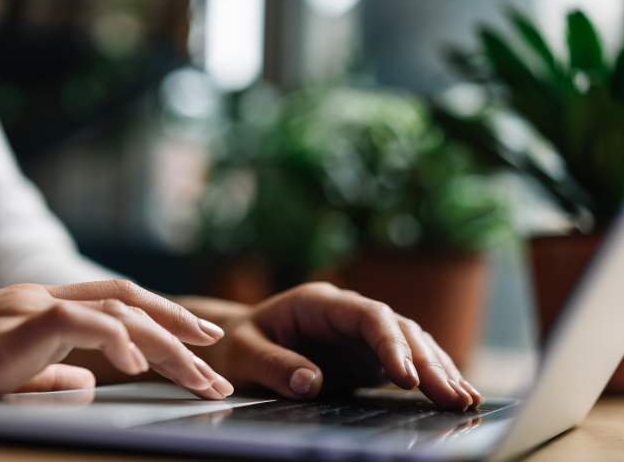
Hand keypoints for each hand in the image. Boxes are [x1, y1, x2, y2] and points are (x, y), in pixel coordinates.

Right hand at [0, 280, 232, 413]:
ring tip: (200, 375)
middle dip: (181, 332)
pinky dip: (116, 340)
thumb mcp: (6, 374)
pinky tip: (139, 366)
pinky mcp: (14, 323)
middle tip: (218, 361)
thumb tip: (89, 384)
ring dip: (166, 345)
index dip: (165, 319)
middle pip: (132, 304)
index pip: (119, 303)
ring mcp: (30, 305)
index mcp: (46, 307)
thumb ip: (49, 374)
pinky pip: (79, 322)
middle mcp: (45, 297)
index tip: (200, 342)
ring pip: (119, 311)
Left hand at [182, 282, 481, 410]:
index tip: (406, 376)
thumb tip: (310, 383)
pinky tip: (454, 395)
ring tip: (465, 400)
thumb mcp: (244, 353)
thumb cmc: (238, 344)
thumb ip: (274, 365)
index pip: (368, 316)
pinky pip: (406, 361)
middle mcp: (347, 313)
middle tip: (452, 396)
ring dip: (439, 369)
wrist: (239, 341)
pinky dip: (430, 376)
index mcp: (319, 303)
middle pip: (399, 328)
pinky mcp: (366, 354)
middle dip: (428, 362)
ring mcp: (360, 333)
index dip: (391, 343)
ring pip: (411, 342)